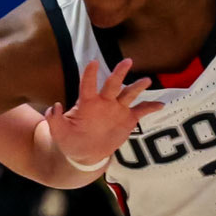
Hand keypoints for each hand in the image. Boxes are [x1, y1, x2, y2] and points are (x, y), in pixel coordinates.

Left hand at [43, 59, 159, 169]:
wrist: (85, 154)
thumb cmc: (70, 141)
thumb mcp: (59, 132)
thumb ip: (54, 119)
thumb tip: (54, 106)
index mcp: (87, 103)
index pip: (88, 85)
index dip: (90, 74)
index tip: (93, 63)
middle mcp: (104, 102)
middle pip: (113, 84)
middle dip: (119, 73)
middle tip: (127, 61)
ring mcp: (117, 109)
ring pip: (129, 94)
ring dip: (137, 87)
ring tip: (147, 80)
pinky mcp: (128, 119)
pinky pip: (141, 111)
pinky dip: (151, 107)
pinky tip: (160, 104)